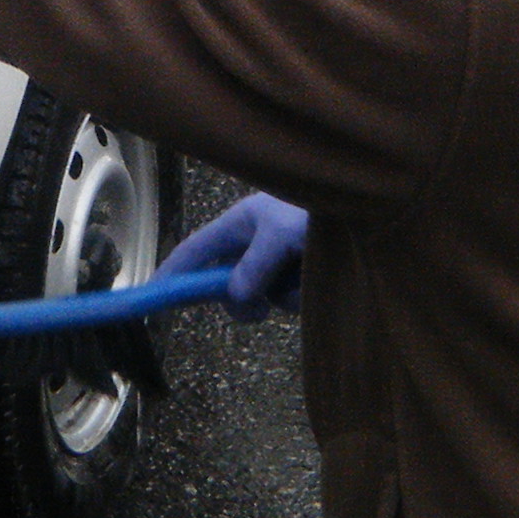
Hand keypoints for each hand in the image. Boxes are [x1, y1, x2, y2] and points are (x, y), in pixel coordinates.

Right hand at [163, 191, 307, 317]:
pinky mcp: (301, 274)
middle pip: (228, 283)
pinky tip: (319, 279)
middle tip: (259, 311)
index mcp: (240, 223)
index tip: (153, 296)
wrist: (365, 206)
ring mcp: (279, 260)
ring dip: (284, 296)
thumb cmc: (318, 208)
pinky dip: (304, 296)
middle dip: (242, 300)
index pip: (195, 250)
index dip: (172, 272)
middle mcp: (255, 243)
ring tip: (308, 275)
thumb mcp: (281, 231)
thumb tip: (235, 295)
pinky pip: (290, 298)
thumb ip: (255, 264)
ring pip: (264, 295)